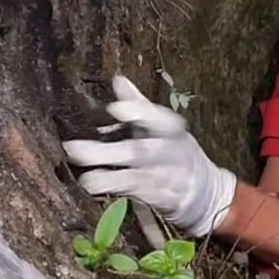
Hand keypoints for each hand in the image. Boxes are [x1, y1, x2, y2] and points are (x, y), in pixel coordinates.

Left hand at [62, 75, 237, 236]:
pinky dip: (113, 189)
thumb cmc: (178, 153)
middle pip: (141, 152)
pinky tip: (92, 185)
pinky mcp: (160, 199)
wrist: (206, 191)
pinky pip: (135, 195)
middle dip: (108, 151)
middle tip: (72, 147)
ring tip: (82, 175)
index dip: (139, 113)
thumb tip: (118, 79)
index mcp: (173, 131)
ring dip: (106, 177)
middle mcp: (170, 154)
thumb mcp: (167, 127)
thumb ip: (140, 106)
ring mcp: (165, 178)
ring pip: (134, 177)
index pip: (160, 119)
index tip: (114, 108)